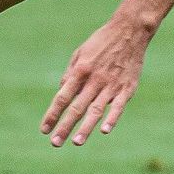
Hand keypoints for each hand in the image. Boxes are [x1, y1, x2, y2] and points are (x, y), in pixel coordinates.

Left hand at [42, 16, 149, 145]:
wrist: (129, 31)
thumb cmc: (101, 42)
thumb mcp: (80, 53)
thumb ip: (70, 73)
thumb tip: (62, 92)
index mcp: (80, 70)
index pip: (62, 97)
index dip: (52, 114)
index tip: (44, 129)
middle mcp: (94, 79)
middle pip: (77, 107)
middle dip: (65, 126)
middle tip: (55, 143)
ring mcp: (111, 85)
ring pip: (96, 110)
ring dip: (85, 128)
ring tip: (76, 142)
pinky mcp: (127, 88)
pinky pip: (118, 106)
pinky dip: (111, 118)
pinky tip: (104, 130)